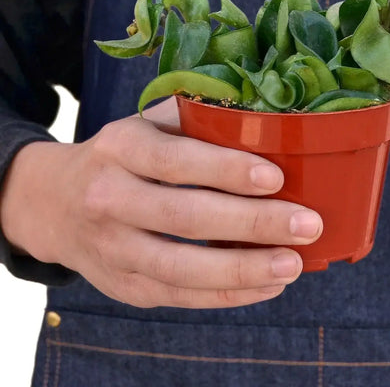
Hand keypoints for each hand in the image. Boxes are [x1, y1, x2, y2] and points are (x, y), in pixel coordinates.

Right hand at [0, 98, 322, 307]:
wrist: (54, 203)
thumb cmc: (122, 156)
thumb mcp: (146, 125)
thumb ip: (194, 121)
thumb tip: (268, 124)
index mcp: (120, 147)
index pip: (175, 160)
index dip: (226, 170)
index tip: (276, 177)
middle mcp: (108, 198)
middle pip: (184, 216)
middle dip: (252, 222)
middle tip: (307, 224)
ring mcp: (112, 249)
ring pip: (182, 268)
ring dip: (244, 269)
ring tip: (293, 264)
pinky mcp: (123, 285)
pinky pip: (179, 296)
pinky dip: (227, 295)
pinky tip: (267, 286)